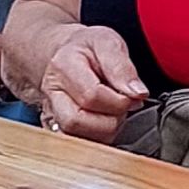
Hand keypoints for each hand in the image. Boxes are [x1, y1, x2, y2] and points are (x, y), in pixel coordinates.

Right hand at [29, 25, 147, 140]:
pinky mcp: (55, 128)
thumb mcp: (108, 42)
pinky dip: (95, 139)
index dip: (119, 100)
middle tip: (122, 107)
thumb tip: (137, 92)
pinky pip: (75, 145)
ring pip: (75, 138)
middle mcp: (53, 93)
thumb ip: (122, 67)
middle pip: (76, 122)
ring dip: (104, 132)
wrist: (66, 54)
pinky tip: (103, 123)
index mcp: (64, 67)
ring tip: (113, 113)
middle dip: (109, 120)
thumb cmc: (87, 49)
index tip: (133, 94)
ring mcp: (51, 112)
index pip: (91, 96)